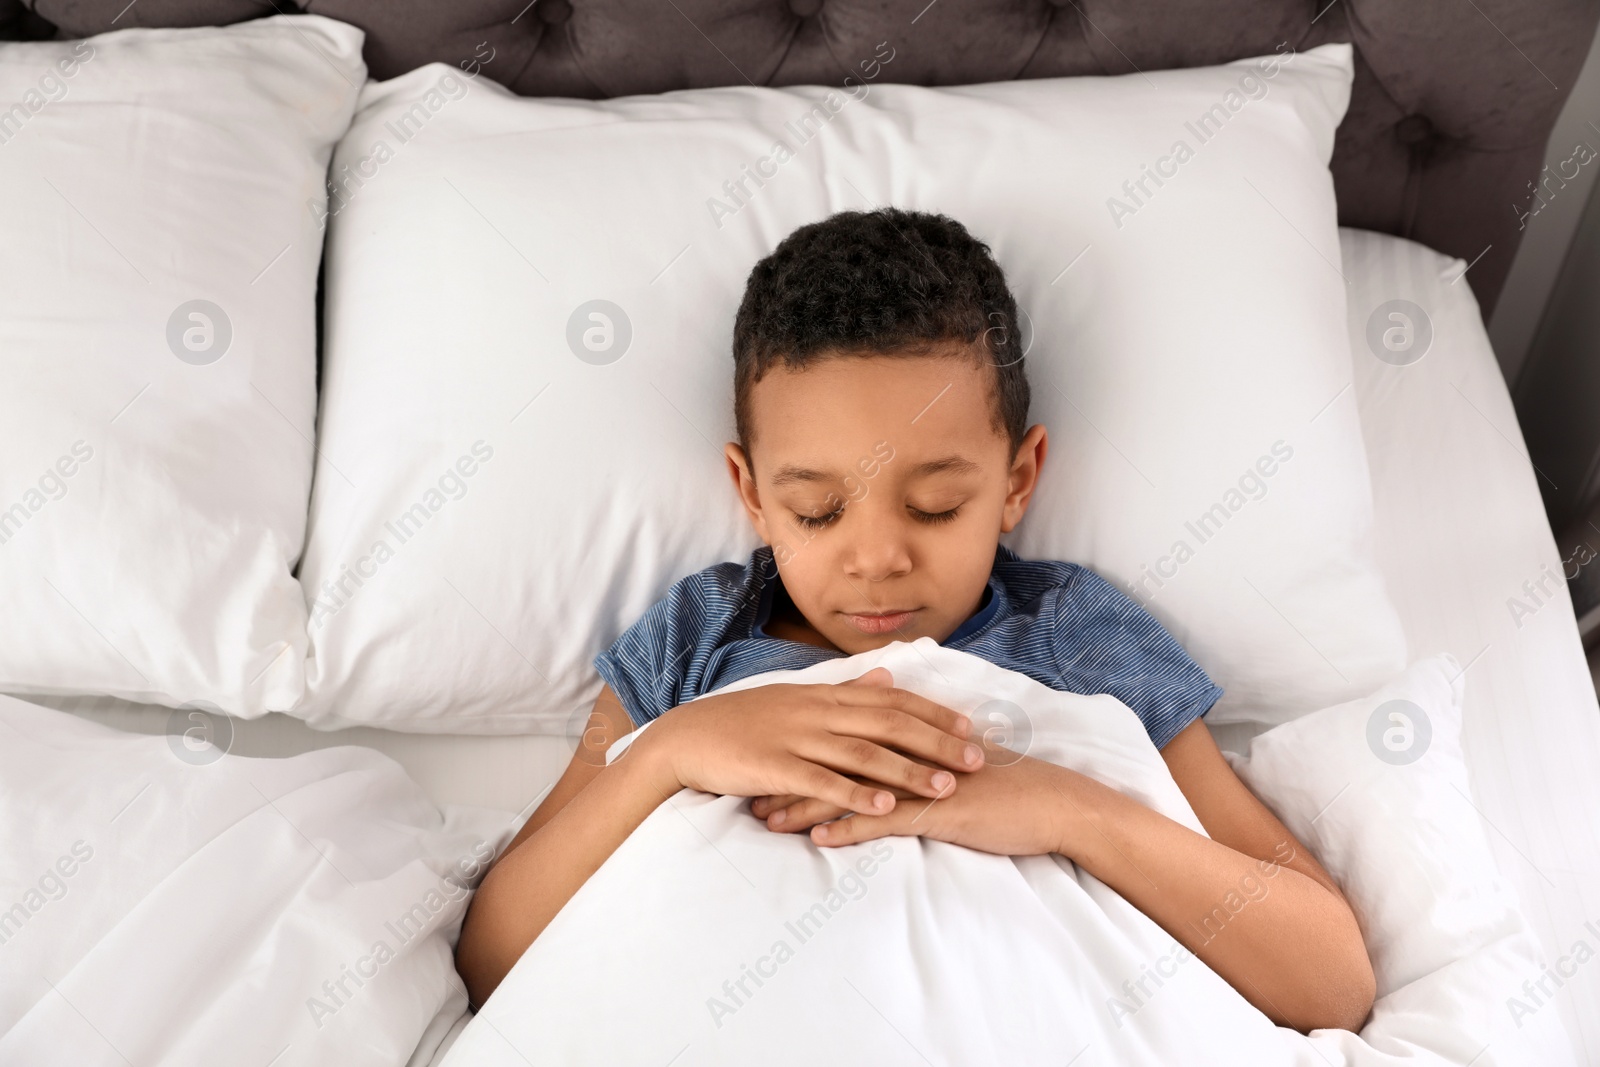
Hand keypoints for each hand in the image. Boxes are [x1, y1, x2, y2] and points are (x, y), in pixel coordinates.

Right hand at [634, 667, 984, 817]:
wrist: (688, 739)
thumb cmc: (744, 723)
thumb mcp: (797, 698)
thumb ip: (844, 691)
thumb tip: (885, 677)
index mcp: (824, 695)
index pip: (891, 700)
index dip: (933, 713)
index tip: (970, 727)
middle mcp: (817, 712)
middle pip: (888, 724)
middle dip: (936, 742)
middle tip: (977, 760)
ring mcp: (796, 739)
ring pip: (863, 753)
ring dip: (908, 771)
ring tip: (945, 788)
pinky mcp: (775, 768)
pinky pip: (822, 781)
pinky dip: (856, 794)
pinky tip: (885, 809)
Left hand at [752, 739, 1077, 856]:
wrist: (1054, 804)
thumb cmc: (1008, 788)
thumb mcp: (959, 764)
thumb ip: (923, 756)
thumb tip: (892, 761)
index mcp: (914, 739)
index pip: (848, 741)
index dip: (806, 752)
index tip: (770, 763)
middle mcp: (912, 752)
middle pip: (837, 760)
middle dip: (791, 777)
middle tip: (751, 791)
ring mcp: (924, 779)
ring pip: (851, 790)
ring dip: (806, 805)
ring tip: (767, 819)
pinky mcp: (938, 809)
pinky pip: (884, 819)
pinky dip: (847, 828)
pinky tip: (816, 840)